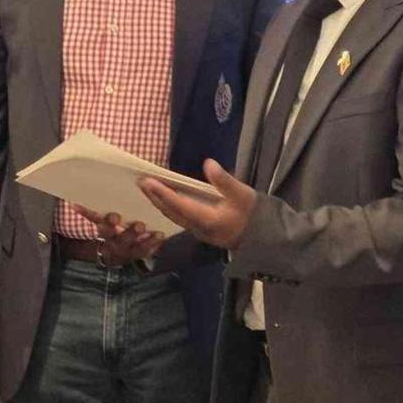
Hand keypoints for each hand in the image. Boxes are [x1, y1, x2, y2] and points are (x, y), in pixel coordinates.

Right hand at [74, 208, 164, 264]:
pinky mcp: (137, 255)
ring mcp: (125, 250)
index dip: (108, 223)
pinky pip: (145, 253)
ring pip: (134, 248)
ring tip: (156, 233)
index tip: (115, 217)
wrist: (112, 252)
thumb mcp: (101, 219)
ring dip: (145, 241)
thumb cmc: (110, 227)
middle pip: (120, 239)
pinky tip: (161, 238)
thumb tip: (80, 198)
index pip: (100, 225)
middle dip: (129, 233)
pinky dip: (153, 246)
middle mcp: (113, 242)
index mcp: (103, 231)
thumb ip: (94, 211)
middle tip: (139, 226)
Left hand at [138, 159, 254, 249]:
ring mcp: (198, 231)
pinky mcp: (200, 230)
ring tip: (148, 189)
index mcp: (207, 220)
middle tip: (140, 182)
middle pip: (170, 212)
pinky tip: (165, 199)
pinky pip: (178, 218)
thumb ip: (225, 181)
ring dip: (159, 202)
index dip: (162, 193)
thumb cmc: (253, 215)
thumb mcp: (242, 194)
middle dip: (155, 197)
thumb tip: (208, 164)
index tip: (148, 181)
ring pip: (173, 217)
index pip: (179, 205)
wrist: (262, 238)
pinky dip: (168, 207)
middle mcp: (198, 228)